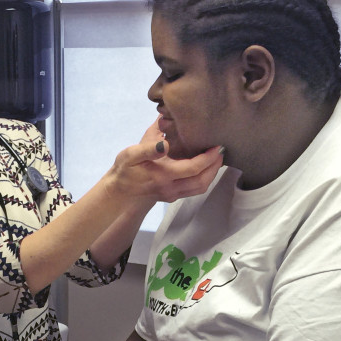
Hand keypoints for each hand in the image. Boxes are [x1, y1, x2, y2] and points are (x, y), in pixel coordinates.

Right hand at [106, 120, 221, 203]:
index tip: (216, 146)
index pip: (193, 168)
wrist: (120, 192)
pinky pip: (194, 190)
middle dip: (215, 167)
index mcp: (163, 175)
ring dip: (211, 174)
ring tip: (216, 159)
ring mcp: (172, 194)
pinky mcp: (173, 196)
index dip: (208, 158)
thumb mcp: (130, 155)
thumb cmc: (125, 170)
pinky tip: (205, 167)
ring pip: (200, 188)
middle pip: (202, 181)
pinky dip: (204, 178)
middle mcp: (170, 188)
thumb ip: (147, 148)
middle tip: (221, 151)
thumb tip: (164, 143)